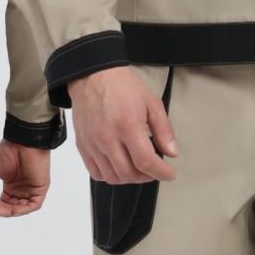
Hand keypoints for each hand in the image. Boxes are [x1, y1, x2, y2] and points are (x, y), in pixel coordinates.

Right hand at [0, 140, 51, 216]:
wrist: (22, 141)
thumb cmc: (9, 151)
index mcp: (11, 184)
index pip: (4, 202)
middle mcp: (21, 188)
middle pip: (13, 207)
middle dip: (2, 211)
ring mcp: (31, 189)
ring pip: (22, 207)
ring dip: (11, 211)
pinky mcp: (41, 189)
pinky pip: (33, 205)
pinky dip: (22, 209)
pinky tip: (12, 209)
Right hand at [69, 65, 177, 184]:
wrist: (92, 76)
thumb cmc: (122, 86)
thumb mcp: (152, 103)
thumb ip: (164, 130)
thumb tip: (172, 153)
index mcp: (127, 126)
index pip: (146, 162)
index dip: (161, 173)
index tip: (170, 173)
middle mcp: (107, 138)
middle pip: (129, 174)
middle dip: (147, 177)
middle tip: (155, 169)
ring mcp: (92, 144)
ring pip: (112, 177)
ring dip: (129, 178)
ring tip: (139, 168)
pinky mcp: (82, 145)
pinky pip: (95, 172)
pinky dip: (110, 176)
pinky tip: (120, 166)